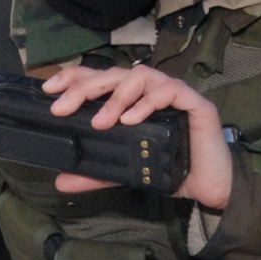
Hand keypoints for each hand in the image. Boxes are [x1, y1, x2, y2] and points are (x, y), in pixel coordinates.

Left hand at [41, 64, 233, 209]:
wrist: (211, 185)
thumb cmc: (173, 168)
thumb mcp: (126, 170)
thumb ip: (96, 173)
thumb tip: (60, 180)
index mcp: (133, 99)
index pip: (101, 78)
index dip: (74, 78)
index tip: (49, 90)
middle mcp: (151, 91)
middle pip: (114, 74)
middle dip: (86, 87)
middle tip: (63, 108)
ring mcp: (174, 93)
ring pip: (141, 76)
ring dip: (116, 96)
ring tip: (101, 121)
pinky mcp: (195, 103)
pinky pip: (170, 91)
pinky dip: (147, 103)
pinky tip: (131, 120)